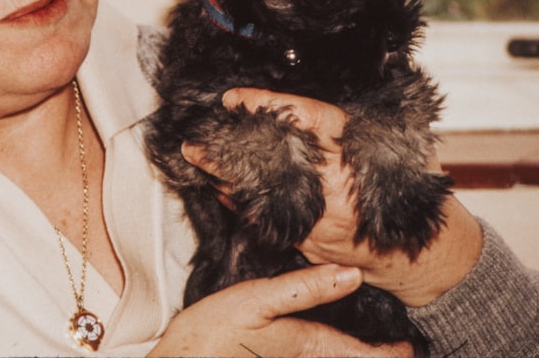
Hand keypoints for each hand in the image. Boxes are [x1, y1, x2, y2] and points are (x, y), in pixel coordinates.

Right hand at [150, 264, 412, 356]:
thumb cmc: (211, 337)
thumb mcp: (256, 301)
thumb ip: (305, 288)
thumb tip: (353, 274)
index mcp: (313, 347)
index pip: (373, 356)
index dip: (399, 350)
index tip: (413, 340)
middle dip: (378, 354)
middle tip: (397, 342)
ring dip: (354, 354)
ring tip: (365, 344)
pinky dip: (331, 355)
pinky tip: (320, 344)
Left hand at [182, 87, 482, 306]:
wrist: (426, 253)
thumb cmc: (409, 191)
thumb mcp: (394, 147)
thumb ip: (352, 127)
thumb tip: (306, 104)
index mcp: (356, 152)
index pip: (304, 119)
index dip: (266, 105)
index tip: (233, 98)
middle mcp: (335, 185)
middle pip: (270, 159)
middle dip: (228, 151)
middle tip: (193, 141)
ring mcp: (320, 218)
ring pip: (263, 192)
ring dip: (225, 178)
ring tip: (195, 161)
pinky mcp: (312, 242)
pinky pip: (270, 219)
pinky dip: (244, 203)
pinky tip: (220, 189)